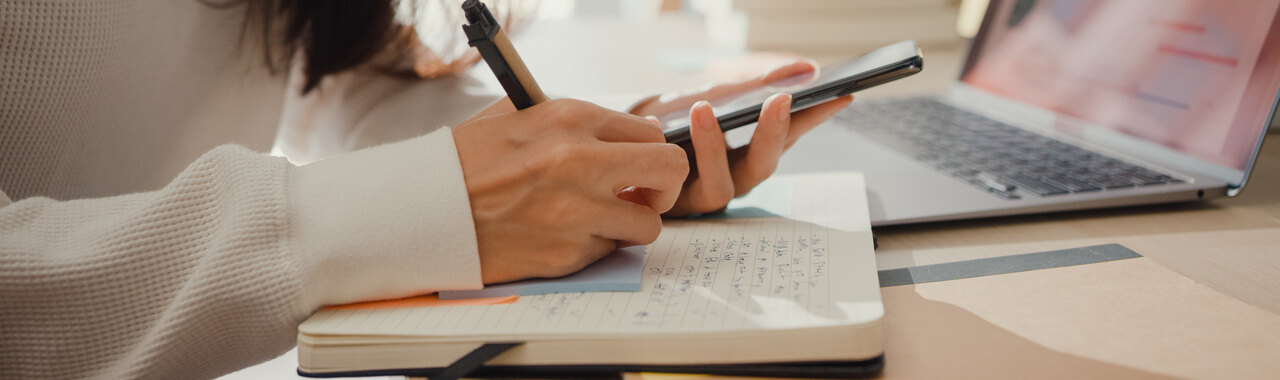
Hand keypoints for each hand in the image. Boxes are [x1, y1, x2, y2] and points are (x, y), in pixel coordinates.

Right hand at [453, 98, 688, 283]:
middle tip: (643, 196)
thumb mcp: (517, 116)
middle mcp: (582, 161)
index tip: (637, 167)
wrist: (422, 210)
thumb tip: (623, 134)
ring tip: (596, 221)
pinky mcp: (567, 253)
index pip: (650, 132)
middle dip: (665, 187)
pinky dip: (592, 248)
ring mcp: (578, 211)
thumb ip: (573, 123)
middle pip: (671, 170)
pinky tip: (560, 237)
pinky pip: (608, 252)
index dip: (648, 153)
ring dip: (629, 225)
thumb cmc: (465, 164)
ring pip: (649, 224)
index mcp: (571, 119)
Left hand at [630, 61, 854, 215]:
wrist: (621, 140)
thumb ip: (754, 86)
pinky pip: (669, 187)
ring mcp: (697, 196)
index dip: (814, 120)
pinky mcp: (665, 206)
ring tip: (703, 109)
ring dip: (713, 147)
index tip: (838, 95)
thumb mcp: (712, 96)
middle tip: (780, 100)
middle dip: (771, 135)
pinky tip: (653, 124)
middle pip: (761, 169)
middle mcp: (729, 179)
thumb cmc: (672, 119)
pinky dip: (660, 149)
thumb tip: (805, 68)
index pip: (789, 138)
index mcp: (747, 154)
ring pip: (719, 188)